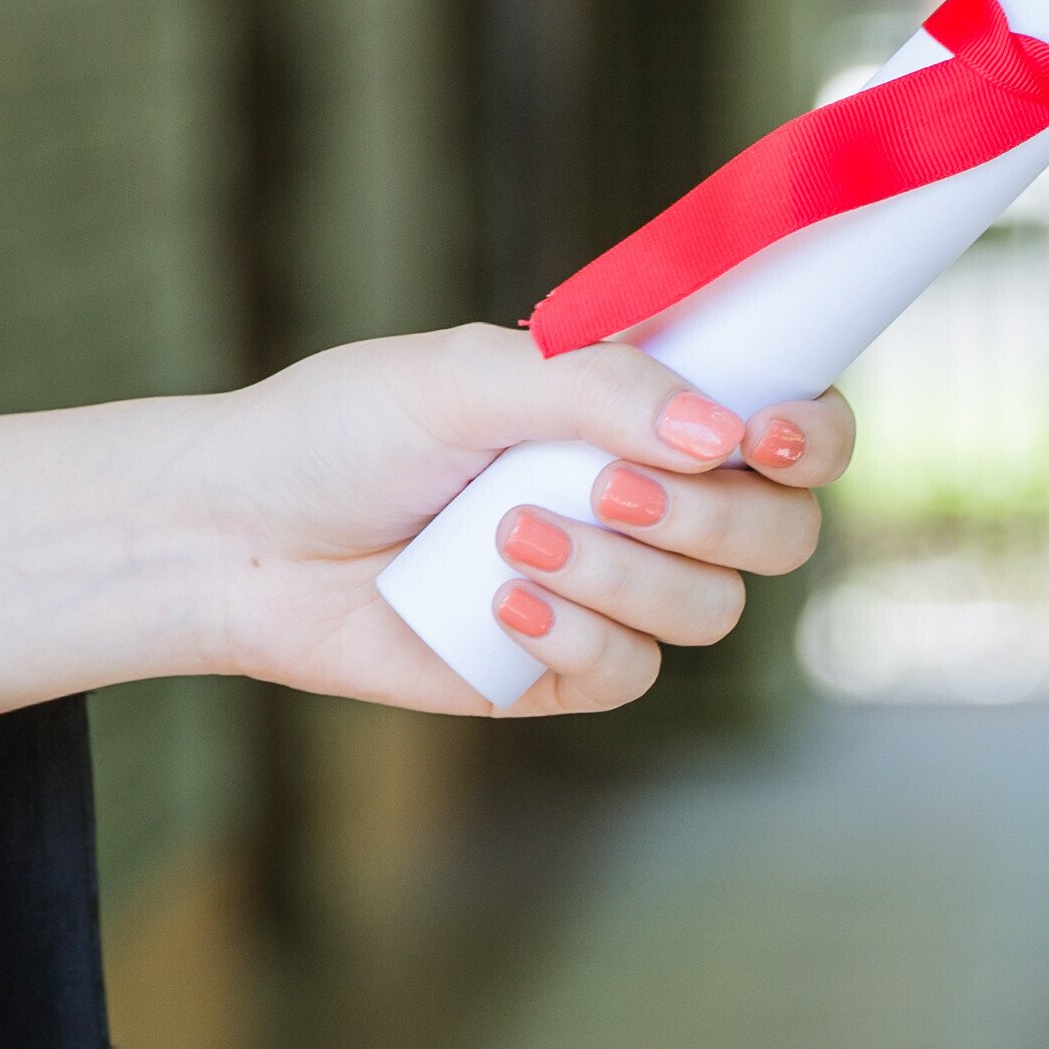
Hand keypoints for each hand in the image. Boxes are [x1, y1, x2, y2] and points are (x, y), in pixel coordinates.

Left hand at [0, 329, 855, 728]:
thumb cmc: (342, 433)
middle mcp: (650, 499)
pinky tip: (491, 604)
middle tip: (603, 488)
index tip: (765, 437)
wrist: (236, 537)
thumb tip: (719, 431)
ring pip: (709, 611)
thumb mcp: (464, 374)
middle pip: (780, 533)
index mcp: (645, 409)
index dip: (812, 435)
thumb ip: (598, 386)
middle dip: (708, 517)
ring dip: (619, 574)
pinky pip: (628, 674)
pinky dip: (570, 634)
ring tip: (505, 537)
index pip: (792, 424)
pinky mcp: (562, 669)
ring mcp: (614, 590)